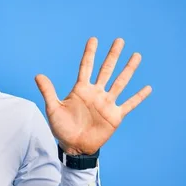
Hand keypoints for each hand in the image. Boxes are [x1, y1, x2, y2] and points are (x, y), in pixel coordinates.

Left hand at [35, 37, 151, 154]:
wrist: (74, 146)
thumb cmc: (62, 128)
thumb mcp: (53, 108)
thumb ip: (48, 91)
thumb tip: (38, 75)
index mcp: (81, 90)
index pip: (86, 67)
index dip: (89, 53)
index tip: (93, 39)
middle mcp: (96, 93)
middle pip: (106, 70)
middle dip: (113, 55)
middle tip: (120, 40)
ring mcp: (106, 103)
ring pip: (120, 82)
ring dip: (128, 69)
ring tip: (136, 55)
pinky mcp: (114, 116)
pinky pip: (129, 104)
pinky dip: (138, 97)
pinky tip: (148, 87)